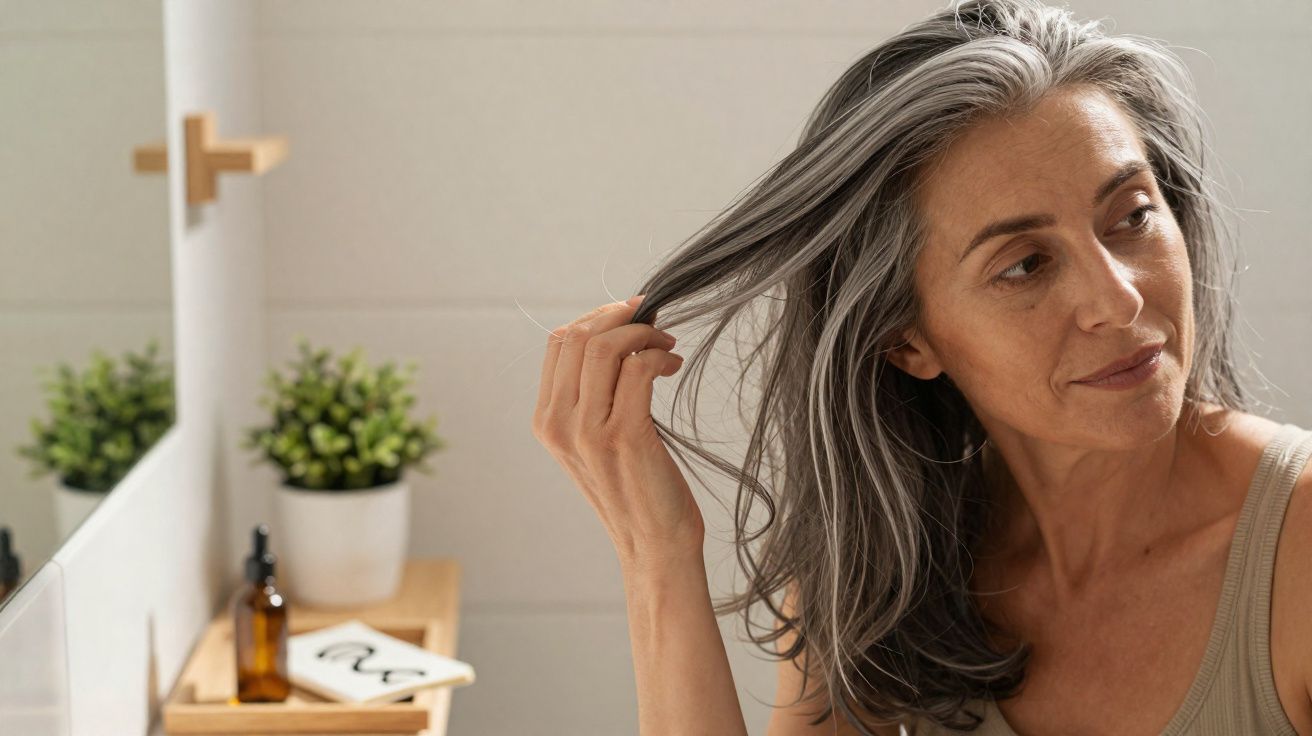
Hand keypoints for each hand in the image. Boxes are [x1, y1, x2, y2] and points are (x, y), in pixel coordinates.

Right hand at [532, 295, 704, 568]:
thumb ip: (594, 393)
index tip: (629, 313)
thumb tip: (620, 330)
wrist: (654, 544)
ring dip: (643, 333)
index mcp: (546, 421)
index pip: (558, 342)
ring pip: (605, 346)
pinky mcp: (624, 436)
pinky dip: (660, 356)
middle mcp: (558, 424)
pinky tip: (673, 365)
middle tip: (653, 318)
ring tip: (666, 344)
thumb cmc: (635, 487)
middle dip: (619, 314)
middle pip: (578, 336)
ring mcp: (587, 431)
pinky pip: (639, 368)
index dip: (596, 317)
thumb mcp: (596, 439)